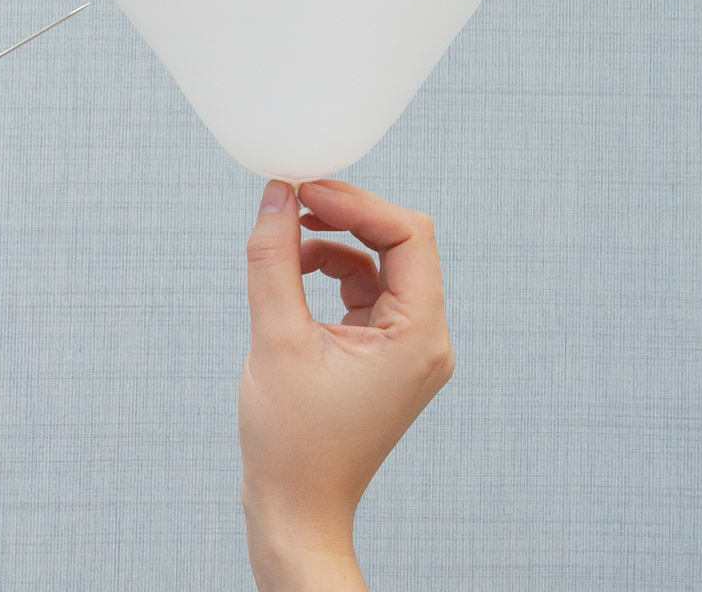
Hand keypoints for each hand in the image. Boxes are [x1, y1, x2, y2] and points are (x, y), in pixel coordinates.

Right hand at [239, 178, 454, 589]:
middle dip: (346, 215)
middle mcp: (426, 338)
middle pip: (399, 243)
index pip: (408, 236)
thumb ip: (275, 258)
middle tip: (294, 198)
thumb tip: (276, 194)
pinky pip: (365, 290)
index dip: (357, 203)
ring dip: (333, 242)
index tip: (306, 191)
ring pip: (380, 263)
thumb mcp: (275, 337)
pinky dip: (330, 272)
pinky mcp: (383, 354)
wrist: (295, 509)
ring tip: (284, 242)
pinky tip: (292, 273)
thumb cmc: (291, 441)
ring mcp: (407, 347)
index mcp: (419, 336)